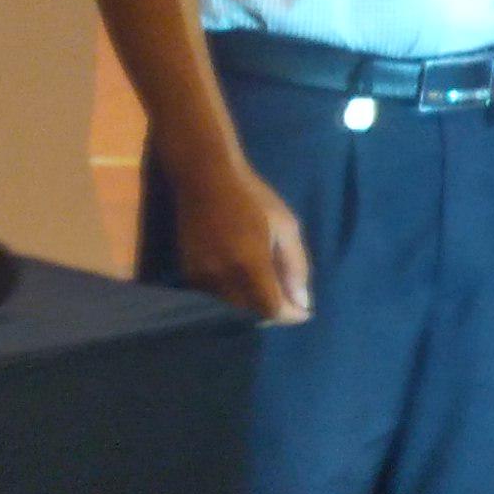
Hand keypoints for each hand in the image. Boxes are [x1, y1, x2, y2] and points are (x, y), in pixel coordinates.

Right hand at [168, 150, 311, 325]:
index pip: (271, 310)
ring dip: (251, 305)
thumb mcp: (286, 226)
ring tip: (267, 290)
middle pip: (251, 314)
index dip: (290, 315)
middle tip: (288, 298)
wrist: (205, 177)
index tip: (304, 311)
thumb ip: (295, 266)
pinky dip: (232, 296)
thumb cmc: (253, 197)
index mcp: (249, 264)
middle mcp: (222, 277)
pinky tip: (242, 280)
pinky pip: (214, 297)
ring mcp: (201, 277)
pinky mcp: (188, 273)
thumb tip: (302, 301)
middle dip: (272, 311)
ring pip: (231, 308)